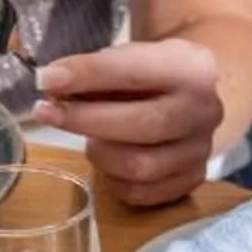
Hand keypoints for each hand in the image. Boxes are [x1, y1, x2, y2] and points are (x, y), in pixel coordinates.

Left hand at [34, 39, 223, 208]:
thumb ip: (94, 71)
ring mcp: (201, 150)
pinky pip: (141, 193)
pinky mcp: (191, 180)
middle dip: (87, 120)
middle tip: (47, 113)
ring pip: (140, 167)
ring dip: (101, 154)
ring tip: (91, 138)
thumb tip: (52, 86)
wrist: (192, 97)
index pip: (135, 71)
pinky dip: (114, 180)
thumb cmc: (150, 76)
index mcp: (191, 68)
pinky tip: (108, 162)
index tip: (47, 80)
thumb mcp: (129, 58)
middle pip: (143, 125)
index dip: (88, 76)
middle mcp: (204, 111)